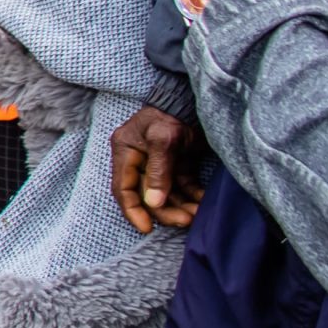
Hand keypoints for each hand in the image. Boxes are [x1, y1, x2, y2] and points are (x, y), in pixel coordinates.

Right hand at [111, 104, 206, 233]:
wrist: (193, 100)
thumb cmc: (171, 113)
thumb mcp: (162, 138)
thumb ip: (158, 170)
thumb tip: (153, 203)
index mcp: (126, 152)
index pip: (123, 189)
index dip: (133, 210)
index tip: (146, 228)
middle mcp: (140, 160)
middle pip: (148, 196)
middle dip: (165, 211)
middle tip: (185, 220)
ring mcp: (160, 163)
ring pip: (168, 194)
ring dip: (182, 206)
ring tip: (198, 214)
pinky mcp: (179, 164)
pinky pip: (184, 187)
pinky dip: (193, 196)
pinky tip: (204, 202)